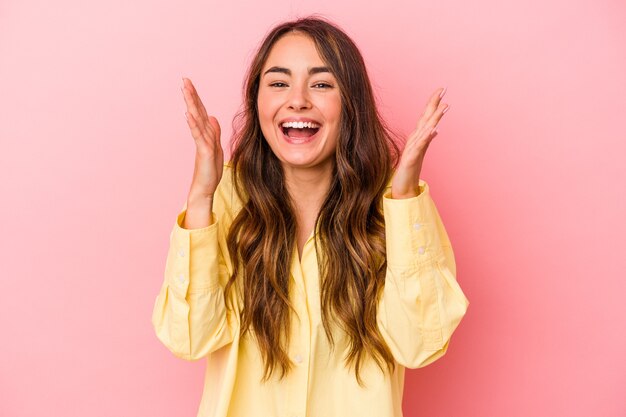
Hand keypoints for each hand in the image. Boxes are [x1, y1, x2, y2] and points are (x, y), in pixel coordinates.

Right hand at [181, 77, 223, 201]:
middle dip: (191, 95)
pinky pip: (198, 135)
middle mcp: (202, 135)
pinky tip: (189, 113)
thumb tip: (212, 117)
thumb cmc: (209, 171)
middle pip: (196, 111)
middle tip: (184, 80)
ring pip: (196, 119)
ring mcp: (202, 142)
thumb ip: (214, 132)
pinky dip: (193, 124)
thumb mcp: (216, 147)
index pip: (201, 111)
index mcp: (206, 133)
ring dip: (191, 104)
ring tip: (185, 90)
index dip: (196, 98)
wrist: (205, 189)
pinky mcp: (203, 151)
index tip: (190, 84)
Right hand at [391, 87, 448, 198]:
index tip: (442, 90)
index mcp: (418, 137)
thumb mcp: (420, 152)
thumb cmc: (410, 169)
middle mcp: (414, 140)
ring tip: (444, 106)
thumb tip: (435, 129)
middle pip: (425, 118)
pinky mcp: (410, 159)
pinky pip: (419, 147)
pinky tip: (433, 129)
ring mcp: (412, 149)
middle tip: (443, 89)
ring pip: (424, 130)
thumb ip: (426, 140)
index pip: (426, 116)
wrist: (402, 187)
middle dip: (434, 103)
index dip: (434, 103)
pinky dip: (426, 137)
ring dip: (434, 118)